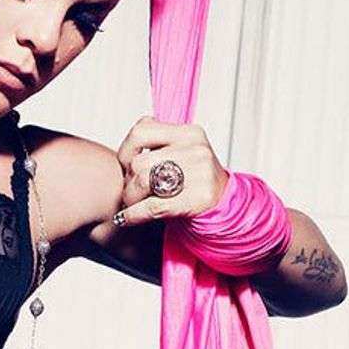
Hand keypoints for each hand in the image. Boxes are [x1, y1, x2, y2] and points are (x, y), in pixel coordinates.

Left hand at [114, 115, 229, 226]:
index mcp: (188, 133)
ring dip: (130, 197)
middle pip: (139, 161)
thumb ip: (154, 146)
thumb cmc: (194, 177)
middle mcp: (195, 149)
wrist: (226, 201)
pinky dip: (133, 214)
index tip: (125, 164)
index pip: (141, 130)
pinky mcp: (199, 199)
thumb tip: (122, 159)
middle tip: (130, 190)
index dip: (126, 149)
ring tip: (131, 203)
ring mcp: (200, 173)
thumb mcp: (180, 151)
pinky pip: (153, 206)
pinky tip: (126, 218)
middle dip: (127, 180)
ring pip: (142, 181)